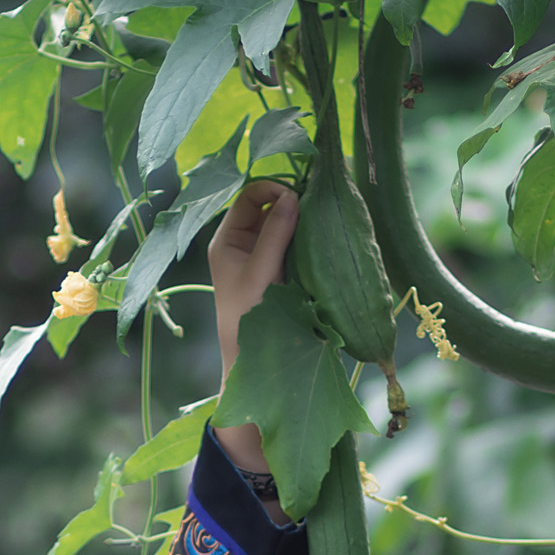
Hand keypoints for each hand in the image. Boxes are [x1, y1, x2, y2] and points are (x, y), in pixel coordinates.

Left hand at [209, 181, 298, 499]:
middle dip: (294, 198)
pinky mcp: (282, 270)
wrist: (253, 366)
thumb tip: (294, 195)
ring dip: (305, 217)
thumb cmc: (249, 323)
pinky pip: (296, 242)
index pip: (251, 195)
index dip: (274, 187)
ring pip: (286, 222)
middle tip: (323, 197)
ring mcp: (264, 256)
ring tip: (328, 213)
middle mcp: (243, 244)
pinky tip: (326, 234)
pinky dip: (310, 236)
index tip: (301, 194)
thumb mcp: (260, 275)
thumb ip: (275, 235)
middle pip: (271, 204)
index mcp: (227, 240)